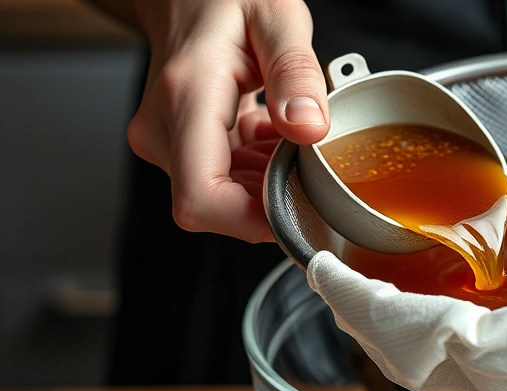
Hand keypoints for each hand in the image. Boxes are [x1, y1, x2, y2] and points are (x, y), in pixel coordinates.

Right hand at [123, 0, 328, 241]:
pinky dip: (260, 168)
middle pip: (219, 206)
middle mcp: (165, 129)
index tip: (299, 211)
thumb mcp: (276, 18)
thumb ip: (296, 73)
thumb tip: (309, 127)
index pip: (201, 198)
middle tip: (308, 157)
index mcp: (186, 98)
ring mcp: (169, 142)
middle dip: (273, 197)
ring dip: (270, 181)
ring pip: (227, 197)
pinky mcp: (181, 148)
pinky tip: (275, 135)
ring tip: (289, 134)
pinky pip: (227, 180)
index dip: (251, 222)